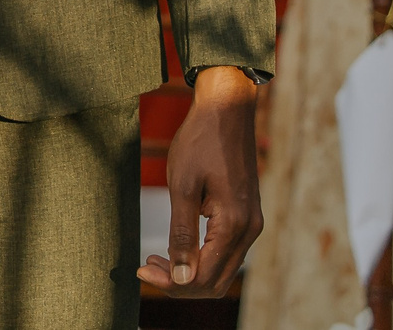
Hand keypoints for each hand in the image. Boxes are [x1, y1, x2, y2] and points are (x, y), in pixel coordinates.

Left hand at [141, 67, 260, 295]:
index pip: (203, 276)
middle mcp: (249, 230)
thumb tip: (182, 278)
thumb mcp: (182, 186)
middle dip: (179, 283)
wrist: (226, 109)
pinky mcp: (246, 215)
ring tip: (156, 259)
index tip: (141, 271)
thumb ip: (182, 234)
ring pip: (221, 269)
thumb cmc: (200, 141)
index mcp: (234, 225)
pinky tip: (176, 245)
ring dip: (189, 272)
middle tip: (146, 268)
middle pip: (215, 282)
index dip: (171, 283)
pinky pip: (225, 251)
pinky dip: (200, 257)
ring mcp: (251, 223)